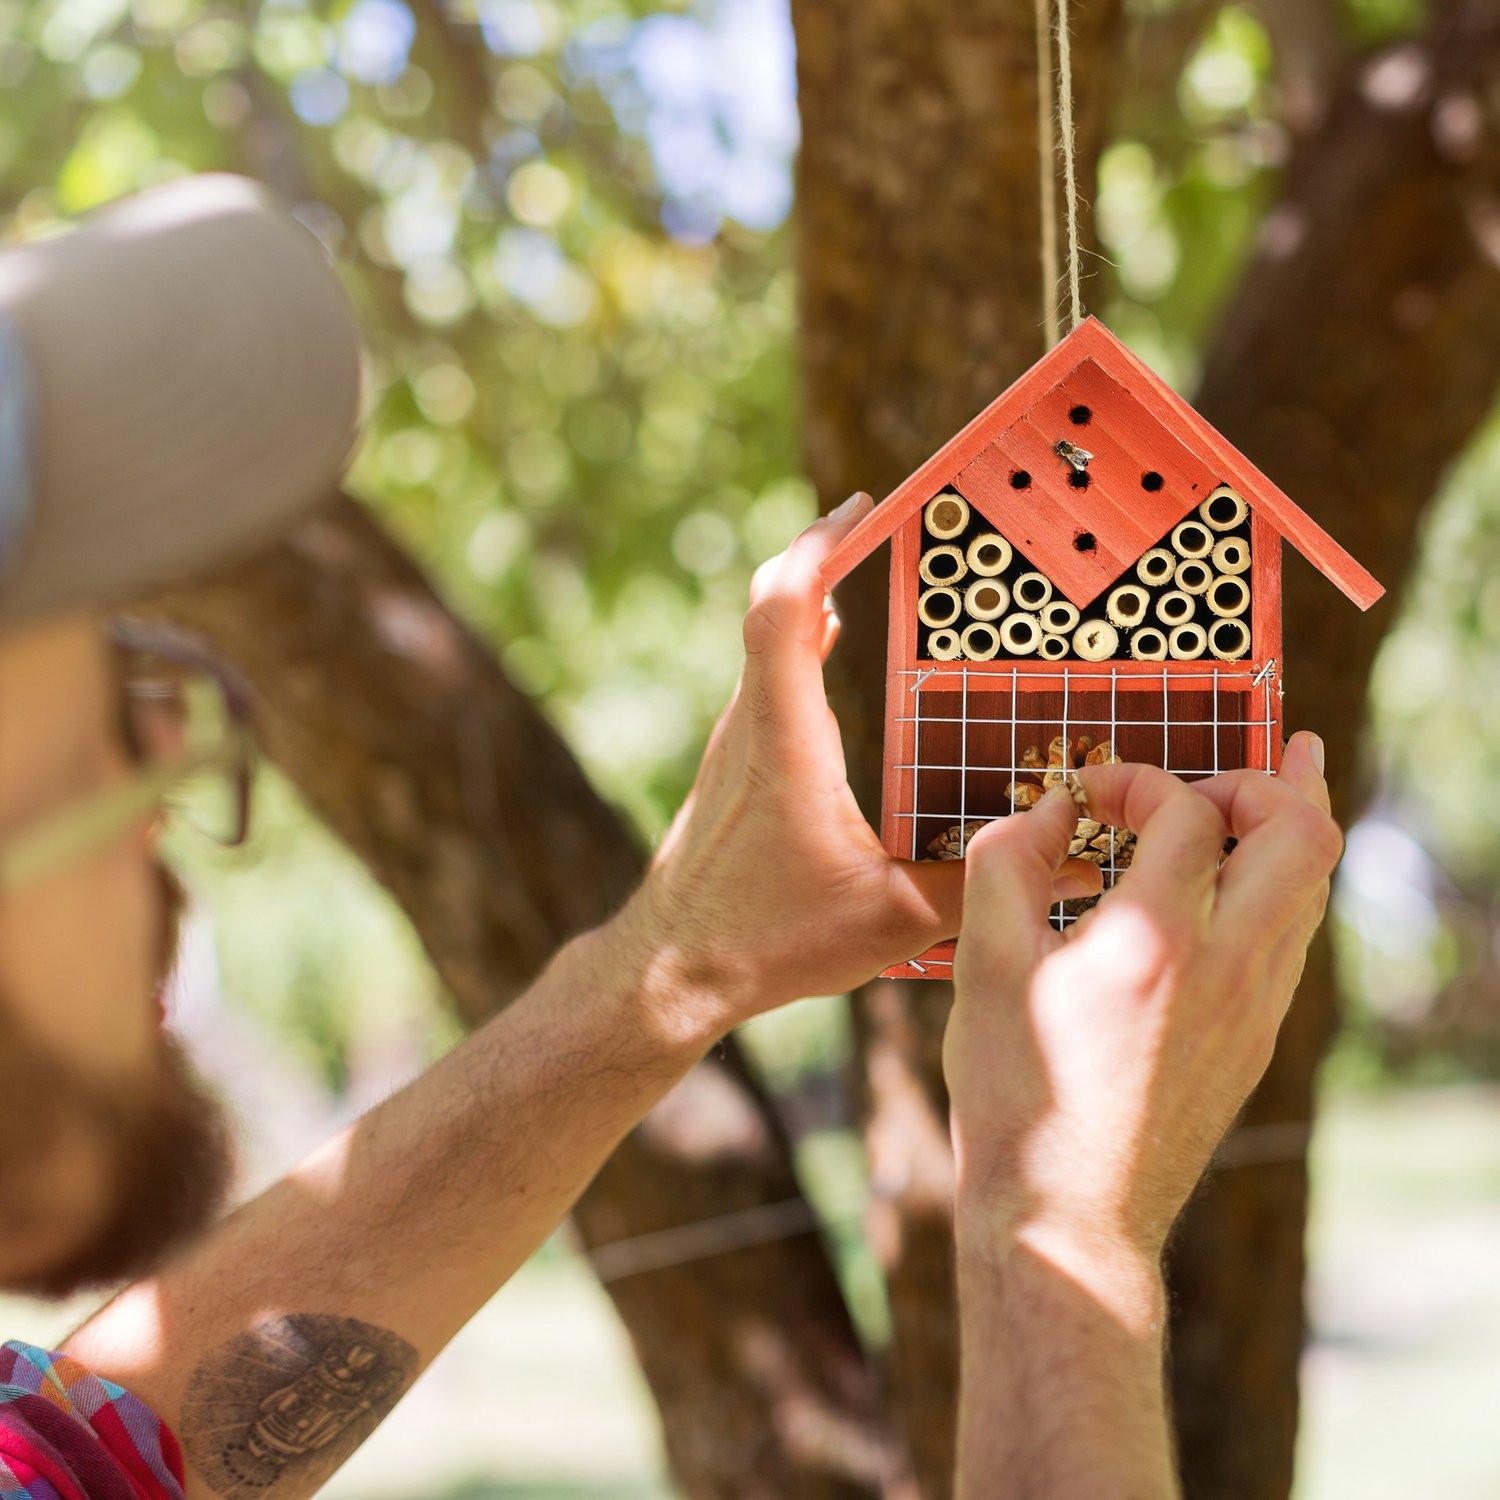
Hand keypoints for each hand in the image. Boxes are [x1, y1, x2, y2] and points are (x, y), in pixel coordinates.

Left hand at [617, 495, 1099, 1032]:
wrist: (670, 969)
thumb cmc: (765, 943)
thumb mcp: (889, 922)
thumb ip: (977, 887)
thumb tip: (1068, 871)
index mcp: (786, 744)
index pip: (784, 613)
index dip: (816, 547)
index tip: (861, 508)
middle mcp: (751, 726)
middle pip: (770, 605)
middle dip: (822, 549)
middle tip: (878, 516)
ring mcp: (735, 741)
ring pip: (764, 637)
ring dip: (810, 590)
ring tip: (867, 560)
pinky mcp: (734, 762)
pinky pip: (766, 671)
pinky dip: (800, 636)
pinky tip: (835, 642)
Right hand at [944, 732, 1340, 1262]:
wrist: (1067, 1216)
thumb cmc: (1015, 1094)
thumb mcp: (983, 967)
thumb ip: (1006, 863)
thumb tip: (1044, 809)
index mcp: (1158, 941)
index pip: (1189, 813)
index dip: (1139, 778)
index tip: (1088, 791)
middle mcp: (1229, 968)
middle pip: (1304, 835)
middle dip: (1266, 781)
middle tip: (1217, 771)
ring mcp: (1253, 1008)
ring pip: (1312, 887)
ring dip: (1286, 827)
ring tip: (1265, 786)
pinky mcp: (1253, 1041)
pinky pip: (1289, 936)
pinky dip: (1272, 885)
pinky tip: (1232, 884)